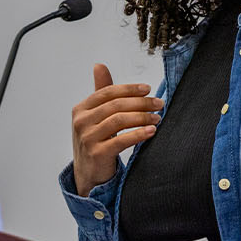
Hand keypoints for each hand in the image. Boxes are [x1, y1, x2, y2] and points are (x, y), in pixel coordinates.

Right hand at [70, 63, 160, 194]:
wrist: (88, 174)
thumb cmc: (95, 141)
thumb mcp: (96, 116)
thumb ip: (101, 93)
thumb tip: (99, 65)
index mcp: (81, 109)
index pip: (107, 92)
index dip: (129, 89)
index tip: (148, 89)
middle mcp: (81, 122)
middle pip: (115, 105)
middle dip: (140, 103)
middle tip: (159, 103)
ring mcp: (87, 138)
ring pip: (119, 121)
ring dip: (142, 117)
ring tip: (158, 118)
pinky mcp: (96, 154)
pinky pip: (121, 140)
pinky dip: (138, 134)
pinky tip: (151, 131)